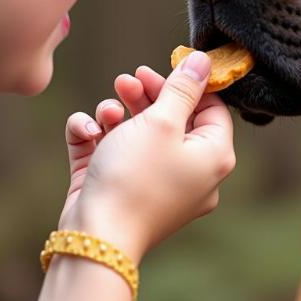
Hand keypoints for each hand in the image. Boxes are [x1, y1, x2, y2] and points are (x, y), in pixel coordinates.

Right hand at [58, 52, 235, 262]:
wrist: (96, 238)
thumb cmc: (135, 178)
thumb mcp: (161, 122)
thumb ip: (182, 89)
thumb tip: (204, 62)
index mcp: (213, 158)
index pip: (212, 110)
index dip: (187, 85)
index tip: (163, 67)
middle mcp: (191, 174)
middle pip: (173, 121)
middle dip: (146, 96)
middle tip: (126, 80)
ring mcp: (157, 185)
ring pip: (140, 136)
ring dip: (119, 115)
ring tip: (106, 110)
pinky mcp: (123, 192)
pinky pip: (115, 155)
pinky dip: (100, 139)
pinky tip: (86, 131)